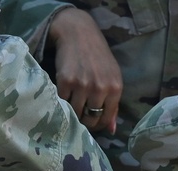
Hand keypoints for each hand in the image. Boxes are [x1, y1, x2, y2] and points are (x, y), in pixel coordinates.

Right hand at [49, 8, 121, 133]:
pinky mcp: (65, 81)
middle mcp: (100, 88)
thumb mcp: (112, 78)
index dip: (98, 125)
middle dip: (85, 121)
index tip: (93, 123)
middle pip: (90, 119)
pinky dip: (63, 102)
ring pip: (76, 113)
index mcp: (115, 89)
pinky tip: (65, 95)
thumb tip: (111, 130)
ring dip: (73, 113)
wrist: (78, 33)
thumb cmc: (98, 57)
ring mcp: (82, 85)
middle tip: (81, 116)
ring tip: (72, 106)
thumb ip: (113, 105)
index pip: (106, 119)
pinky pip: (63, 102)